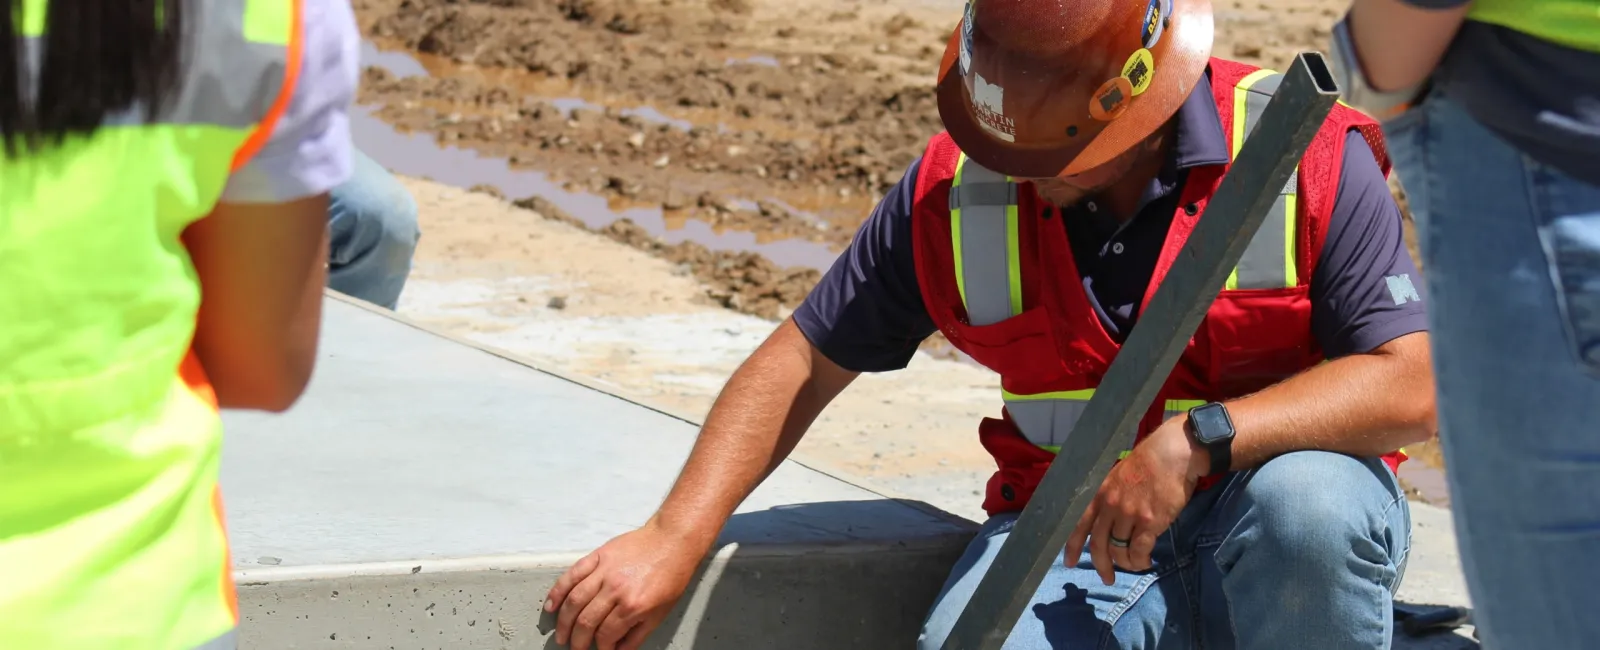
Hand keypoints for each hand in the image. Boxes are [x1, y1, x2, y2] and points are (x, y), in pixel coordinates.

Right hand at [543, 521, 706, 649]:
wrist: (673, 541)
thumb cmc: (670, 576)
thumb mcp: (659, 613)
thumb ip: (636, 636)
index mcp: (633, 606)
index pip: (606, 635)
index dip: (600, 648)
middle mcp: (616, 589)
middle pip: (586, 621)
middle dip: (577, 641)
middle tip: (575, 648)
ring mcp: (604, 571)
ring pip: (574, 601)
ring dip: (564, 622)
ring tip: (561, 635)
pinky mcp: (598, 556)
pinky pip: (572, 575)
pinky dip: (558, 591)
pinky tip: (551, 605)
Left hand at [1064, 416, 1209, 585]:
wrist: (1172, 455)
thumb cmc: (1147, 463)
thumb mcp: (1116, 476)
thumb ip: (1108, 497)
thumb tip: (1105, 519)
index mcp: (1099, 494)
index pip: (1079, 524)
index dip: (1072, 546)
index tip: (1069, 562)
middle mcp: (1110, 506)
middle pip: (1099, 545)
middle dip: (1102, 565)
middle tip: (1107, 578)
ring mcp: (1129, 515)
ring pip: (1119, 550)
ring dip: (1126, 563)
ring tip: (1133, 564)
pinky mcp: (1150, 522)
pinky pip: (1139, 551)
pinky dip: (1140, 561)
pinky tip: (1145, 562)